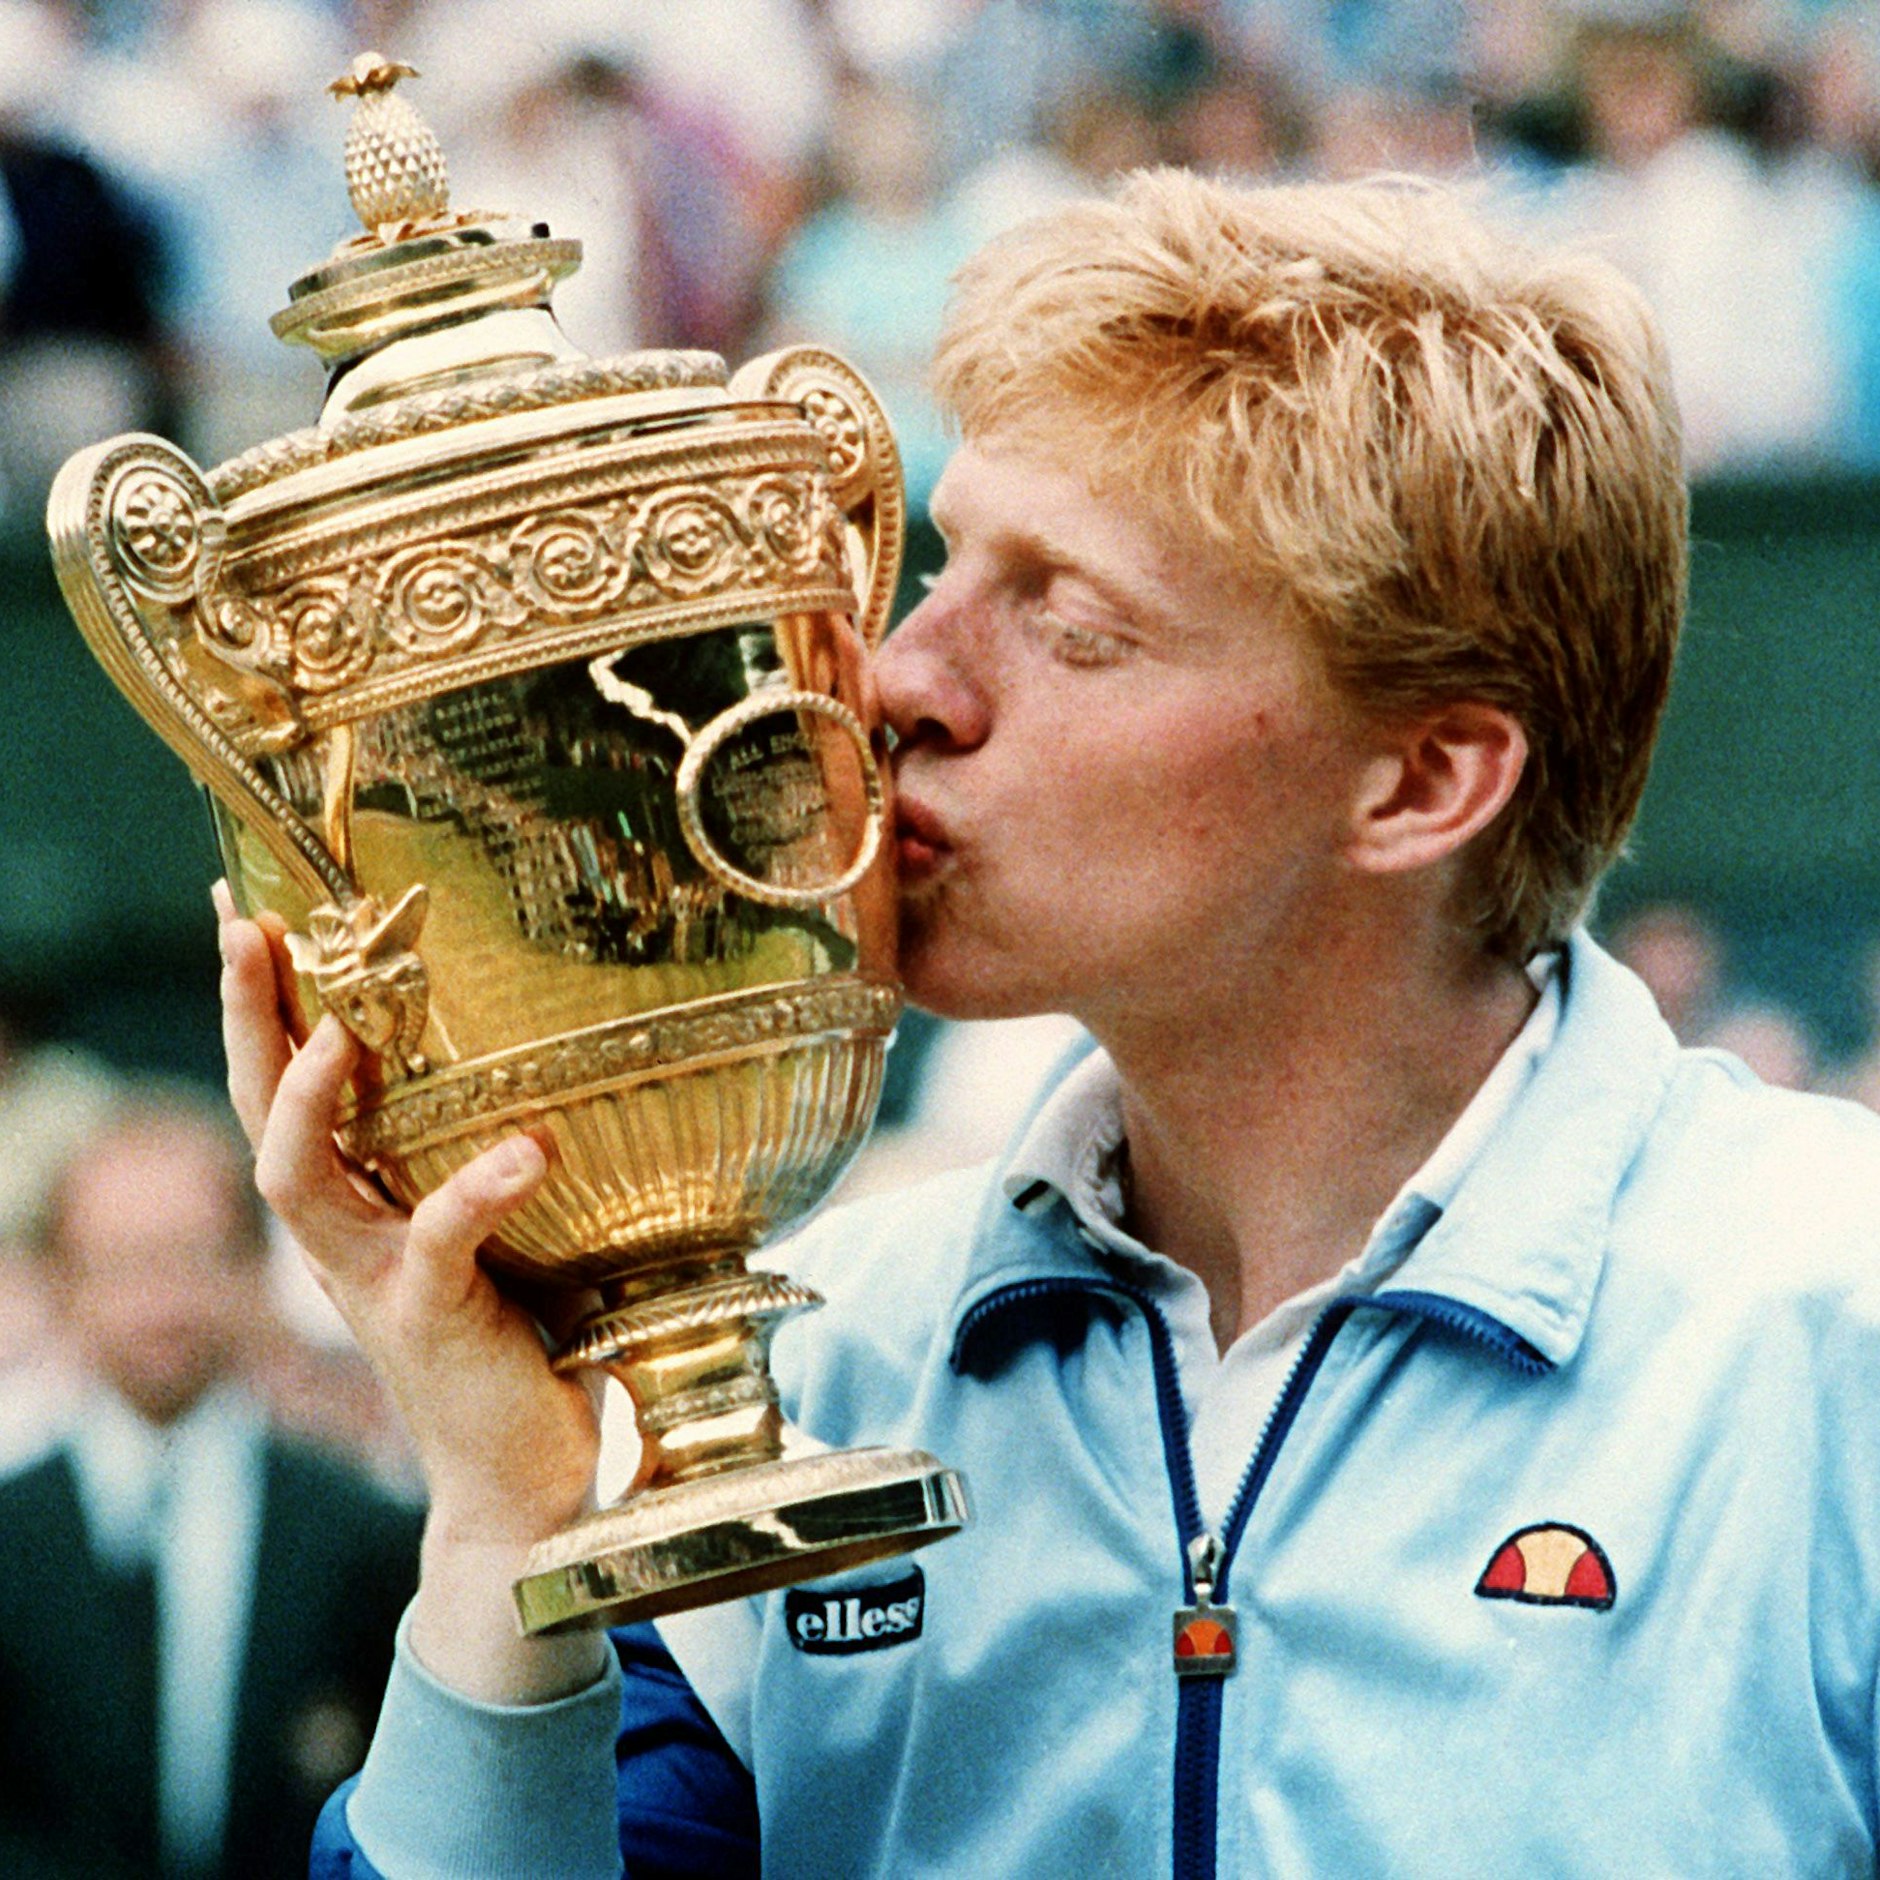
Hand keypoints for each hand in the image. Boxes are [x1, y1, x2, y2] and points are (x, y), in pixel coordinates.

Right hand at [216, 880, 607, 1699]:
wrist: (529, 1486)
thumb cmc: (531, 1344)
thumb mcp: (508, 1235)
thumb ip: (508, 1161)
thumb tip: (576, 1057)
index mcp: (361, 1206)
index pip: (288, 1087)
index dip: (262, 1004)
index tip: (250, 909)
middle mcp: (347, 1236)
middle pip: (261, 1110)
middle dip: (245, 1017)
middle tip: (242, 924)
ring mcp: (377, 1280)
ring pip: (300, 1177)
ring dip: (309, 1097)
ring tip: (340, 1024)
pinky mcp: (432, 1321)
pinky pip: (440, 1239)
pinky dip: (481, 1189)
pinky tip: (533, 1147)